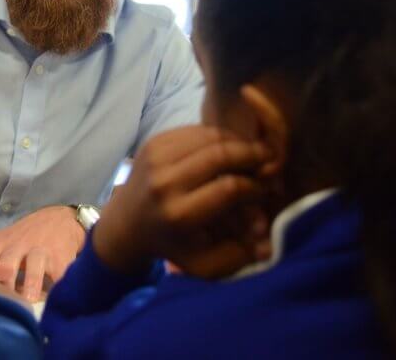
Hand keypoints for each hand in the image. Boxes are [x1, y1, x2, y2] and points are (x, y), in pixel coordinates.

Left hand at [0, 205, 84, 301]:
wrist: (59, 219)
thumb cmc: (24, 235)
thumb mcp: (0, 238)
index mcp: (0, 243)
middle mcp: (18, 246)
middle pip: (6, 262)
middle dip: (0, 281)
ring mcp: (40, 250)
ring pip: (34, 264)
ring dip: (30, 282)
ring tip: (28, 300)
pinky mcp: (60, 257)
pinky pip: (60, 272)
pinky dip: (57, 285)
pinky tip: (54, 299)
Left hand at [92, 126, 272, 278]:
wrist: (126, 225)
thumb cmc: (173, 245)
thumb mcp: (204, 264)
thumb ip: (238, 257)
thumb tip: (268, 247)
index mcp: (179, 214)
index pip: (230, 188)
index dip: (255, 185)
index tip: (266, 189)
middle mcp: (165, 183)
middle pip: (221, 154)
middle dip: (252, 154)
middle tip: (269, 159)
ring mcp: (155, 158)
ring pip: (209, 136)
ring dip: (237, 141)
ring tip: (251, 152)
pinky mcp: (152, 142)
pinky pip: (194, 130)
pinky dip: (217, 134)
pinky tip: (228, 146)